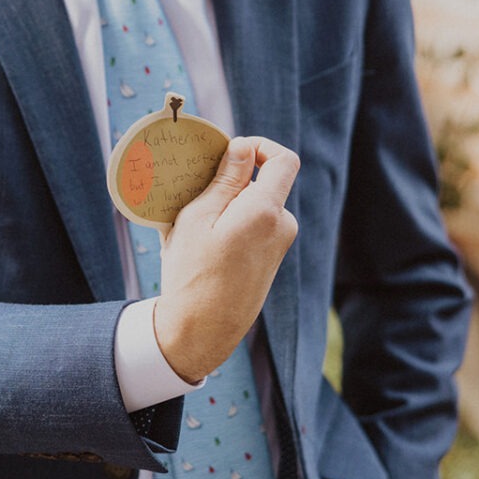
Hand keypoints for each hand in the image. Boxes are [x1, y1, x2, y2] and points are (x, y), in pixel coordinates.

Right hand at [153, 136, 298, 382]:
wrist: (201, 332)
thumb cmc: (193, 274)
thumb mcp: (198, 218)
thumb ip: (226, 179)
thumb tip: (244, 147)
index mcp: (267, 211)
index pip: (284, 160)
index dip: (261, 147)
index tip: (232, 154)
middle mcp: (282, 227)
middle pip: (265, 184)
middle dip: (233, 184)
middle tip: (196, 198)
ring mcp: (279, 247)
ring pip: (256, 208)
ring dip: (228, 208)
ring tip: (194, 230)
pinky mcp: (270, 262)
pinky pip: (255, 229)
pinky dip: (233, 227)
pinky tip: (204, 247)